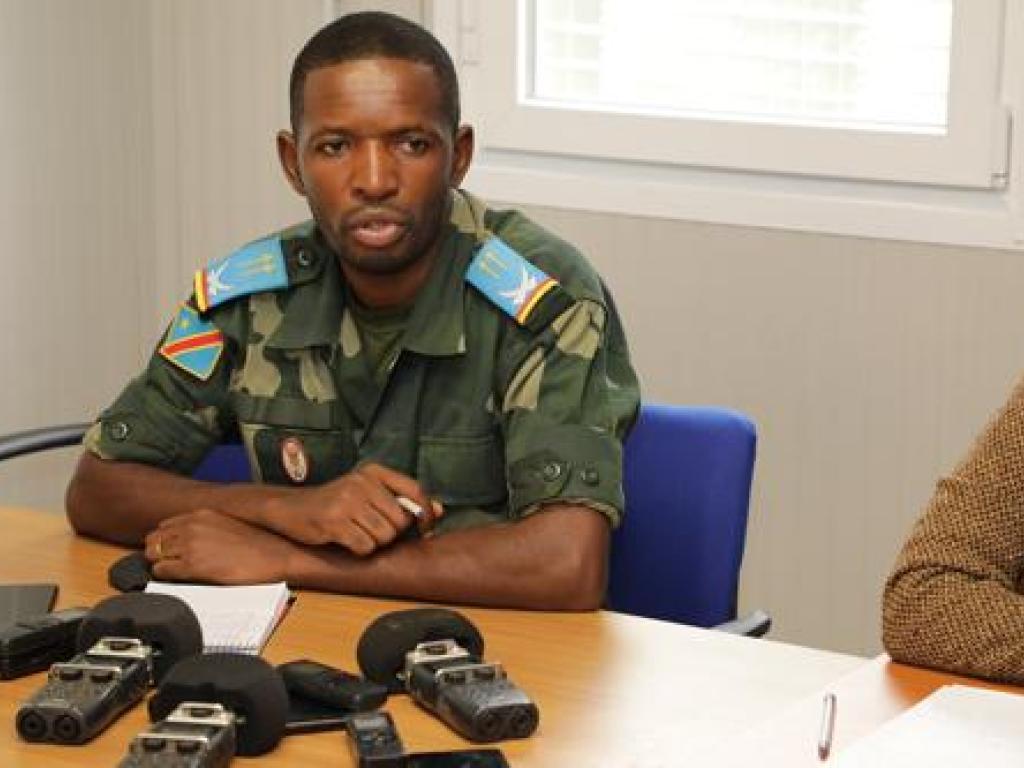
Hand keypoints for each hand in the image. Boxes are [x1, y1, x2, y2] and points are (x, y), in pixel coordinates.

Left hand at [145, 509, 296, 583]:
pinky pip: (161, 570)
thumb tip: (195, 538)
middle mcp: (193, 526)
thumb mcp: (231, 525)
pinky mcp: (192, 565)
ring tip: (174, 571)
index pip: (165, 526)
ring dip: (160, 562)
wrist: (276, 556)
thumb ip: (209, 527)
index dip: (166, 540)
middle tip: (168, 562)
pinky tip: (179, 577)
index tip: (171, 550)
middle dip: (158, 551)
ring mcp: (191, 545)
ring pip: (153, 553)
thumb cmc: (259, 545)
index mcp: (202, 514)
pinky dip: (164, 575)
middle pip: (154, 538)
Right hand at [262, 462, 442, 555]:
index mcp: (374, 472)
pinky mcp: (334, 522)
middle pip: (400, 521)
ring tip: (358, 533)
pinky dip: (360, 550)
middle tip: (374, 531)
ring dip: (374, 543)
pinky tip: (347, 541)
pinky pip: (365, 547)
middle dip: (392, 533)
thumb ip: (403, 499)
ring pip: (384, 536)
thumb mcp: (368, 493)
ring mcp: (347, 501)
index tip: (426, 528)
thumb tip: (440, 510)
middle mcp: (361, 482)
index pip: (415, 491)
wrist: (290, 509)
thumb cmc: (334, 502)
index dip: (426, 513)